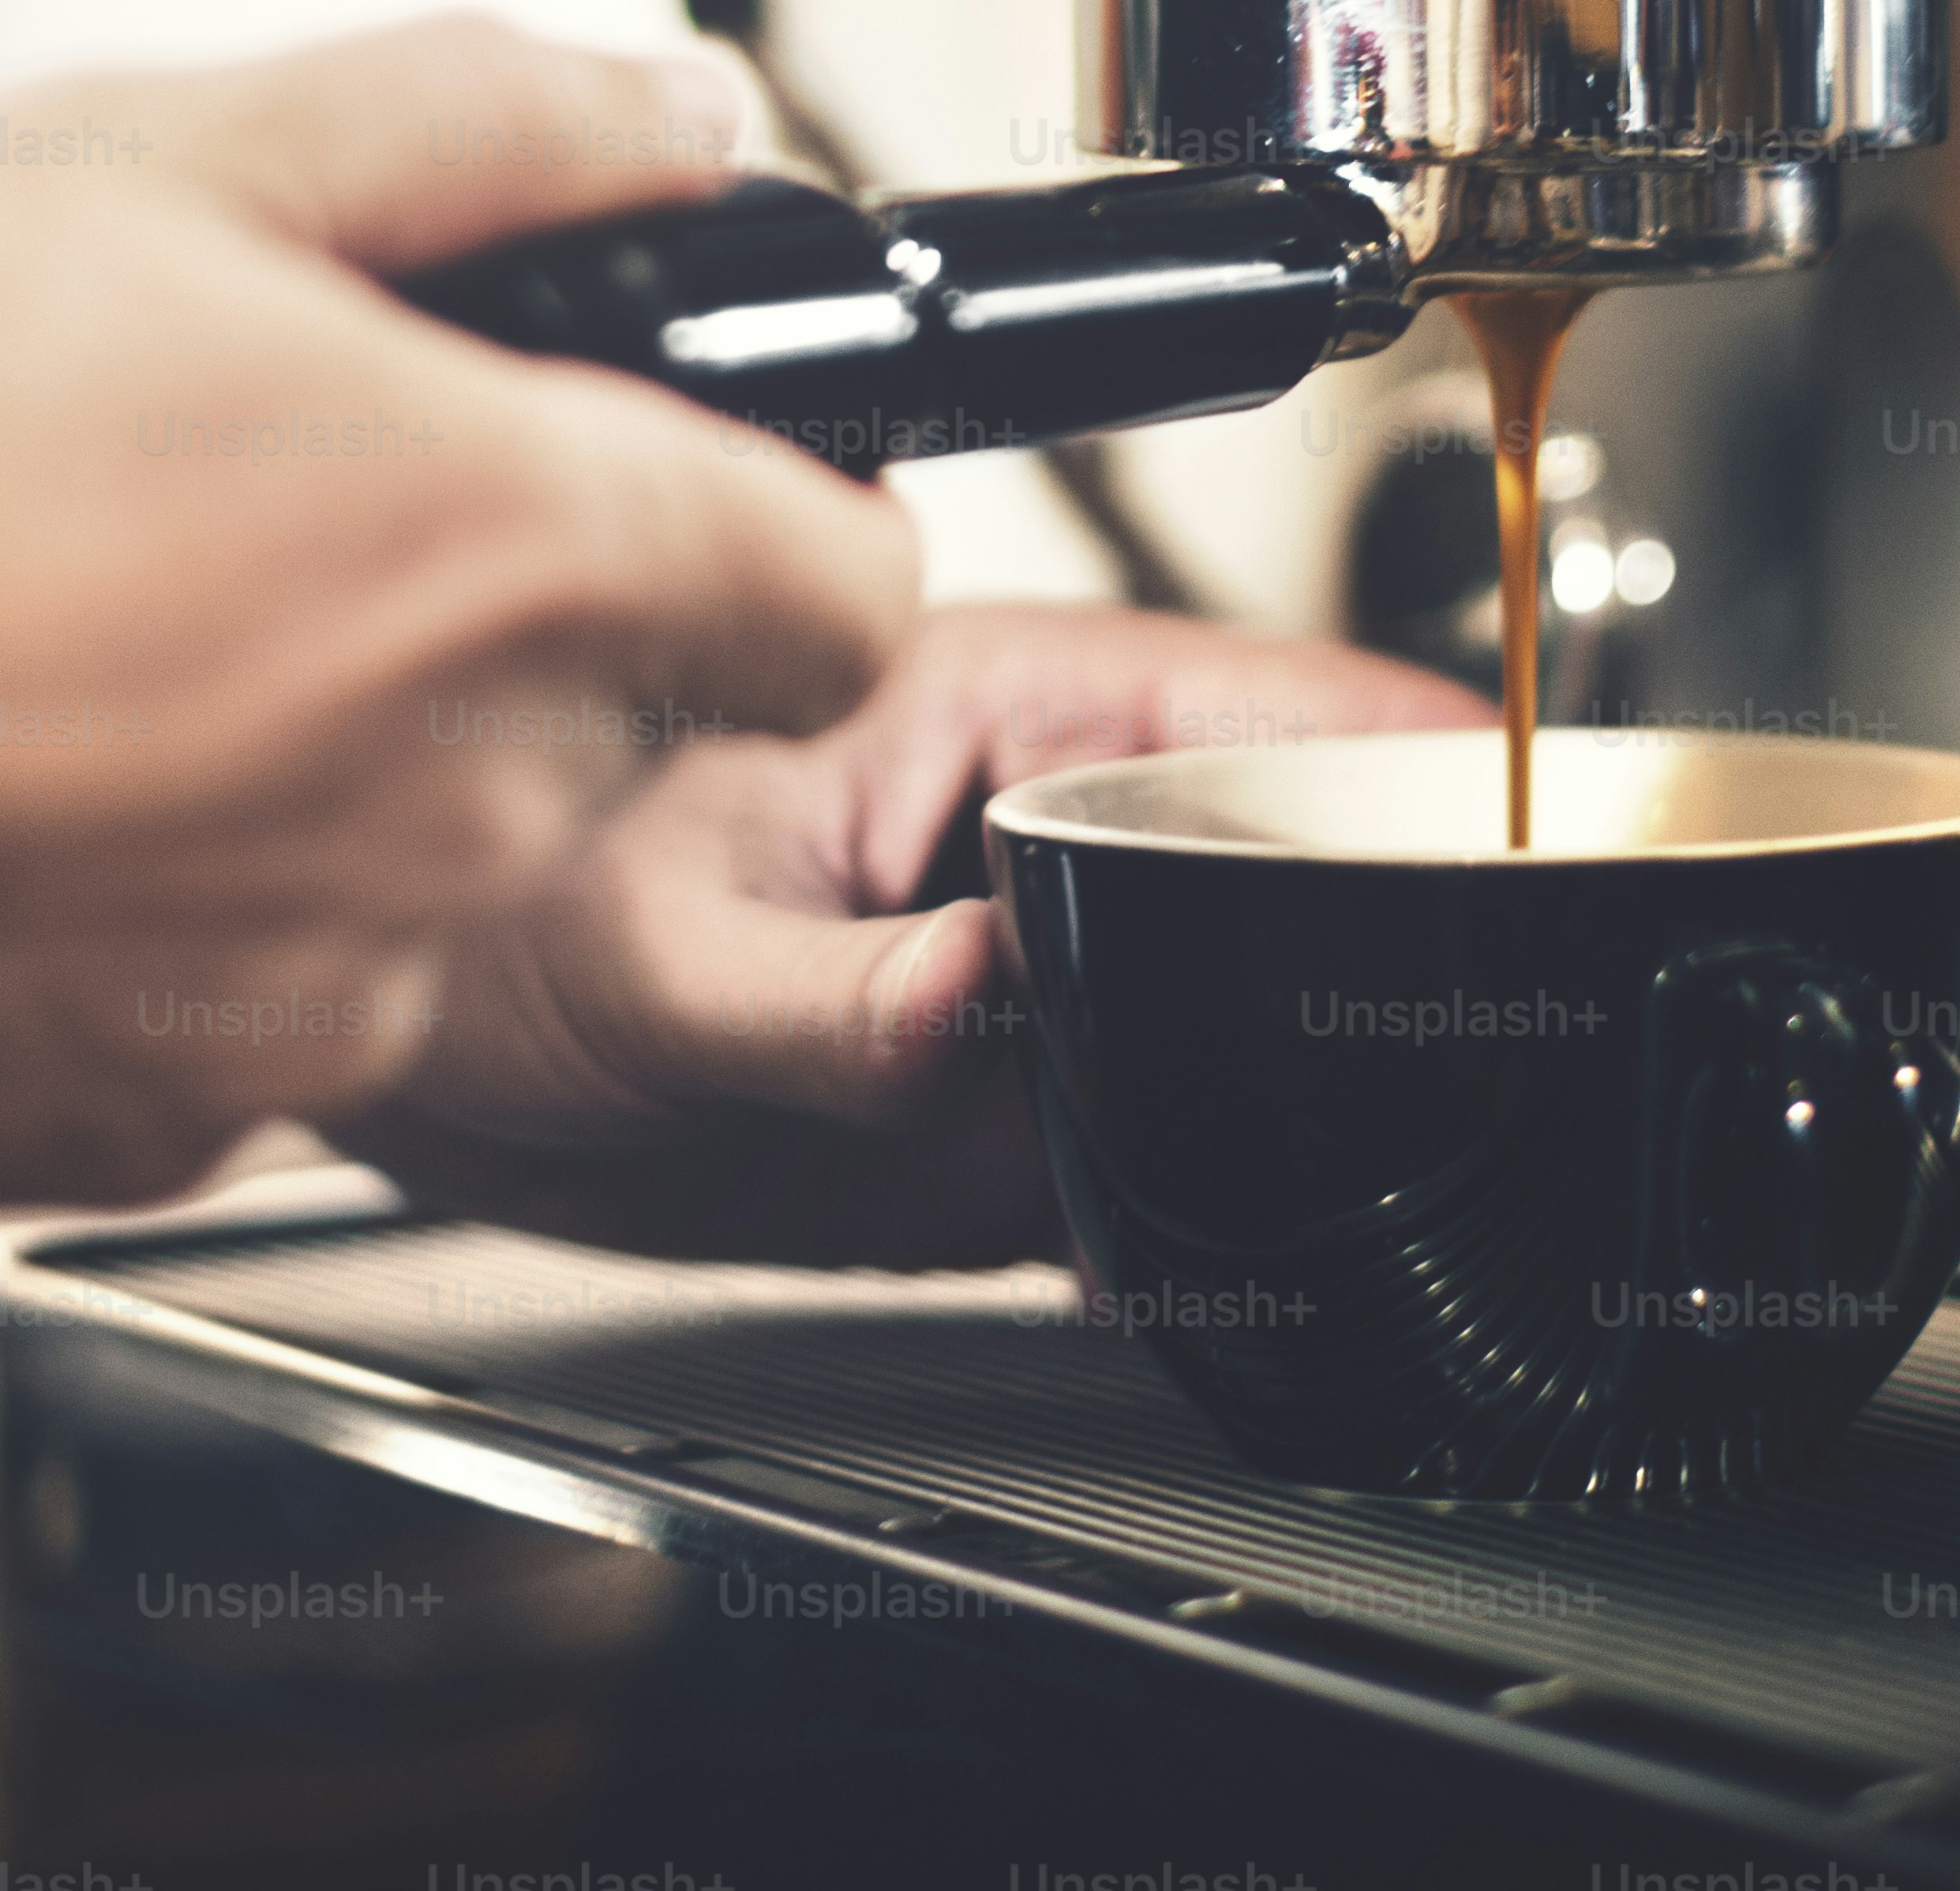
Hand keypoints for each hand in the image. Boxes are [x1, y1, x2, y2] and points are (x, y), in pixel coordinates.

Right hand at [0, 16, 917, 1201]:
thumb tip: (677, 116)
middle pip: (639, 711)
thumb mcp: (155, 174)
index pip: (843, 593)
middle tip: (308, 523)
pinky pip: (278, 1000)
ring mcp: (311, 990)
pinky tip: (57, 784)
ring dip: (355, 763)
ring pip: (451, 860)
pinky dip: (207, 906)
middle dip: (529, 617)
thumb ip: (482, 126)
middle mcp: (456, 796)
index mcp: (512, 551)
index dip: (789, 524)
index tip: (704, 486)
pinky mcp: (161, 1119)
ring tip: (132, 641)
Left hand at [331, 602, 1486, 1264]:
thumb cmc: (508, 909)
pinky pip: (1174, 1141)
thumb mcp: (644, 951)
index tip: (1527, 855)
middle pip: (1322, 866)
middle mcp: (1070, 828)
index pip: (1301, 708)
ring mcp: (1062, 967)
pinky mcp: (1028, 1099)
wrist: (426, 1049)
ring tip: (1342, 1171)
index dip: (1441, 773)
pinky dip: (1210, 1205)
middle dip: (1396, 956)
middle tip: (1451, 1066)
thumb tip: (978, 996)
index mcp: (1023, 709)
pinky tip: (1211, 1256)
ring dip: (1310, 1093)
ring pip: (1265, 1011)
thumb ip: (819, 996)